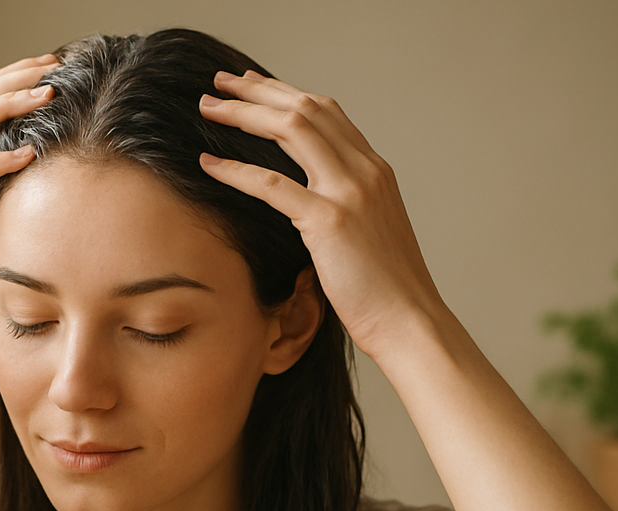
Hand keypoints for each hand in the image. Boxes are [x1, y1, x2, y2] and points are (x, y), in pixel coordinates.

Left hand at [197, 71, 448, 363]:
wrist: (410, 321)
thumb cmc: (386, 290)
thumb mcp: (369, 235)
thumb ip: (346, 209)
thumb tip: (312, 208)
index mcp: (375, 171)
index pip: (328, 113)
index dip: (286, 94)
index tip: (253, 86)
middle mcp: (365, 170)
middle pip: (306, 108)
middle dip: (259, 90)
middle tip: (221, 81)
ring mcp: (349, 192)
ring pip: (290, 130)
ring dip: (244, 114)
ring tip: (208, 107)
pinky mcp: (329, 221)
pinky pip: (272, 184)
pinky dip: (236, 170)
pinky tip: (208, 164)